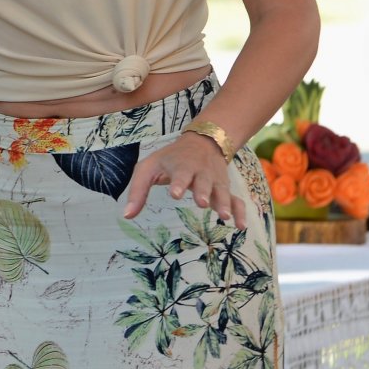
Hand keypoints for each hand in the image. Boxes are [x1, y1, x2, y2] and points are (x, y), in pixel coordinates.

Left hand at [122, 133, 246, 229]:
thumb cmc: (170, 159)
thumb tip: (127, 216)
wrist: (202, 141)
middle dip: (202, 191)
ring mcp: (214, 180)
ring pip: (221, 190)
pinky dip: (240, 211)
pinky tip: (241, 227)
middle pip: (202, 182)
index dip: (177, 183)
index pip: (179, 174)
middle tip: (202, 203)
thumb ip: (138, 191)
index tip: (175, 194)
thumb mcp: (149, 168)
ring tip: (225, 217)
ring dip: (224, 203)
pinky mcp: (224, 187)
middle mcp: (199, 172)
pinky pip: (236, 199)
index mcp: (180, 166)